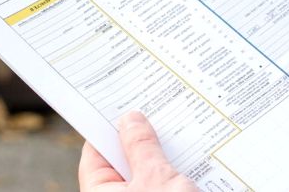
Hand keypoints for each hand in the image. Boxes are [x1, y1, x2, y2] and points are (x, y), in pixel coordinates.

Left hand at [79, 111, 195, 191]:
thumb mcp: (156, 177)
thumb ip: (142, 147)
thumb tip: (132, 119)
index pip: (95, 154)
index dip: (108, 127)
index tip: (121, 104)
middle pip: (123, 163)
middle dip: (140, 139)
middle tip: (154, 111)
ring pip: (146, 176)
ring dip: (162, 157)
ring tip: (178, 130)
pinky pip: (162, 186)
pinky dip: (175, 175)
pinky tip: (194, 157)